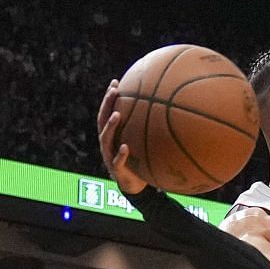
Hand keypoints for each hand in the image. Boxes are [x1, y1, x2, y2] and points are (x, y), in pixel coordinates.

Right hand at [96, 80, 150, 196]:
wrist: (136, 186)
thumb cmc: (140, 161)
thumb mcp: (142, 143)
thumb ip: (147, 128)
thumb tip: (167, 110)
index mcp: (111, 135)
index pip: (106, 112)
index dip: (109, 98)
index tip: (115, 82)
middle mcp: (107, 143)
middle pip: (102, 120)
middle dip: (107, 104)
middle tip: (114, 91)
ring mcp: (109, 156)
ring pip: (106, 139)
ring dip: (111, 126)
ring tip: (117, 115)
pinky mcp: (116, 170)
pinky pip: (117, 161)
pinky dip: (121, 154)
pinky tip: (125, 147)